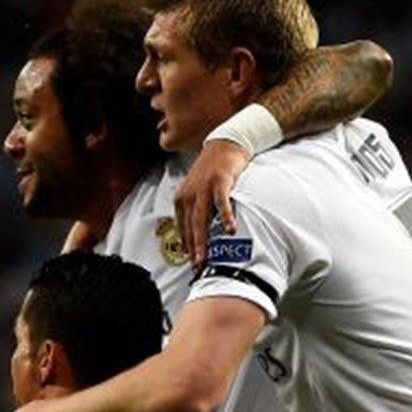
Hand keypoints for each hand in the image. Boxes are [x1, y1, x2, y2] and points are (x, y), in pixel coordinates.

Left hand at [175, 140, 251, 266]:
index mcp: (181, 198)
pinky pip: (221, 204)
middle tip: (198, 266)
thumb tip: (198, 232)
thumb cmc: (212, 170)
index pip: (182, 228)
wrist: (224, 144)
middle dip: (193, 249)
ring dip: (203, 240)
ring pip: (201, 219)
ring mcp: (203, 188)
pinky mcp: (219, 182)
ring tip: (206, 256)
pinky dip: (225, 217)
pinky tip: (230, 230)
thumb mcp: (197, 189)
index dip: (186, 246)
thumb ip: (195, 208)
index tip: (191, 262)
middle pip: (190, 227)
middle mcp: (188, 194)